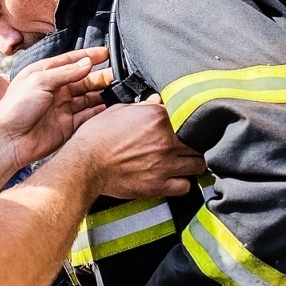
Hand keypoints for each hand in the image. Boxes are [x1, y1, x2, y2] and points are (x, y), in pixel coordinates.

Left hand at [0, 47, 112, 167]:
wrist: (9, 140)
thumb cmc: (16, 108)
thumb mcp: (40, 81)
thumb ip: (65, 72)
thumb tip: (87, 63)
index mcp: (45, 75)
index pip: (71, 61)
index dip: (88, 56)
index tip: (106, 53)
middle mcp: (55, 90)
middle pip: (83, 80)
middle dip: (99, 76)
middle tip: (116, 74)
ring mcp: (62, 108)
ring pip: (87, 97)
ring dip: (101, 93)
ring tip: (117, 89)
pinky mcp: (67, 126)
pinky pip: (87, 116)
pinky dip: (98, 112)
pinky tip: (109, 106)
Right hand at [68, 97, 206, 199]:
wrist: (85, 164)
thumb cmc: (97, 136)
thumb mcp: (118, 111)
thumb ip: (143, 106)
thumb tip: (157, 100)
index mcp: (158, 117)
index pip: (189, 115)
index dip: (189, 121)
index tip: (187, 125)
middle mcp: (166, 140)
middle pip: (200, 141)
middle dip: (196, 142)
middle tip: (189, 145)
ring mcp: (165, 164)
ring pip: (199, 164)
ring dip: (194, 163)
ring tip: (186, 162)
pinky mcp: (159, 185)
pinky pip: (186, 186)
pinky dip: (184, 183)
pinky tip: (178, 179)